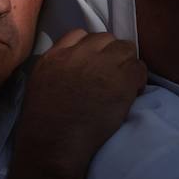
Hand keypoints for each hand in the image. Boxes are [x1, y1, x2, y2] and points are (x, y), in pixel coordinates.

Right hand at [14, 30, 146, 173]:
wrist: (53, 143)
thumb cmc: (41, 124)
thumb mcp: (38, 85)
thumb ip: (56, 69)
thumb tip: (73, 69)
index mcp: (55, 56)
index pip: (79, 35)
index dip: (90, 48)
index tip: (93, 63)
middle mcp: (78, 54)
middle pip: (105, 38)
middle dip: (111, 53)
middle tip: (112, 74)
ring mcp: (101, 65)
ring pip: (126, 48)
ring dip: (127, 64)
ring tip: (124, 82)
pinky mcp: (121, 80)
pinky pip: (139, 68)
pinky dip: (138, 79)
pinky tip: (133, 93)